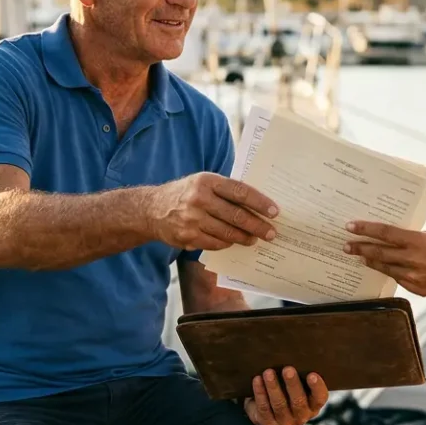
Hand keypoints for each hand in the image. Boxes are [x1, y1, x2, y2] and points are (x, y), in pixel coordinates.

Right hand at [146, 173, 279, 250]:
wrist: (151, 209)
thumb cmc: (185, 194)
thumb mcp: (202, 183)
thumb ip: (226, 190)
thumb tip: (258, 203)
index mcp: (206, 181)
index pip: (240, 191)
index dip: (260, 202)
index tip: (274, 212)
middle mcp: (199, 199)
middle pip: (236, 215)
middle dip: (258, 226)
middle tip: (271, 233)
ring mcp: (192, 219)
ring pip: (227, 232)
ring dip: (245, 237)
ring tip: (255, 239)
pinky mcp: (187, 237)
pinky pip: (215, 243)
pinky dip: (227, 243)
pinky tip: (235, 242)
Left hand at [244, 367, 328, 424]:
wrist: (267, 407)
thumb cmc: (286, 387)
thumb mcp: (296, 382)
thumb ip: (300, 371)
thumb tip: (296, 347)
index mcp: (313, 404)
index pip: (320, 397)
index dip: (317, 387)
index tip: (312, 374)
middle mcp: (301, 416)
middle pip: (298, 402)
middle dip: (292, 384)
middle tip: (288, 369)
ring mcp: (284, 422)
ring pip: (279, 405)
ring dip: (273, 387)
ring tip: (268, 372)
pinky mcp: (268, 423)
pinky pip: (264, 408)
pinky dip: (260, 393)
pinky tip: (257, 380)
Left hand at [344, 221, 425, 299]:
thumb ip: (416, 236)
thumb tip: (398, 236)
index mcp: (418, 241)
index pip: (385, 233)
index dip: (366, 229)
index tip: (351, 227)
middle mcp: (412, 259)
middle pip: (379, 252)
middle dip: (360, 247)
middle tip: (346, 245)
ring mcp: (412, 276)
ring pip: (384, 267)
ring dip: (369, 261)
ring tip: (358, 256)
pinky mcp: (415, 288)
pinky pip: (396, 278)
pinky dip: (388, 271)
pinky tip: (380, 267)